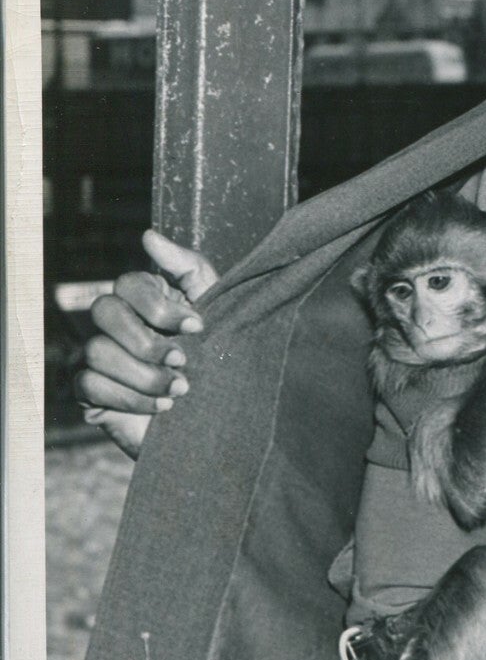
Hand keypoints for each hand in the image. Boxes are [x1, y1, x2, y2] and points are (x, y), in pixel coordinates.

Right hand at [73, 229, 219, 457]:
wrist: (219, 423)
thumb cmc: (221, 362)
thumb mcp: (217, 309)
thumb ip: (188, 268)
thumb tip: (148, 236)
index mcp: (145, 301)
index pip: (129, 283)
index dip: (159, 305)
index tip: (197, 326)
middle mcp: (117, 324)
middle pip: (104, 311)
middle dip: (146, 341)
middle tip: (183, 362)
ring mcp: (99, 357)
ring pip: (97, 352)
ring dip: (144, 375)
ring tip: (180, 392)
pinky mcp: (91, 394)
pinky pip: (90, 385)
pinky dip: (129, 398)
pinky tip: (161, 409)